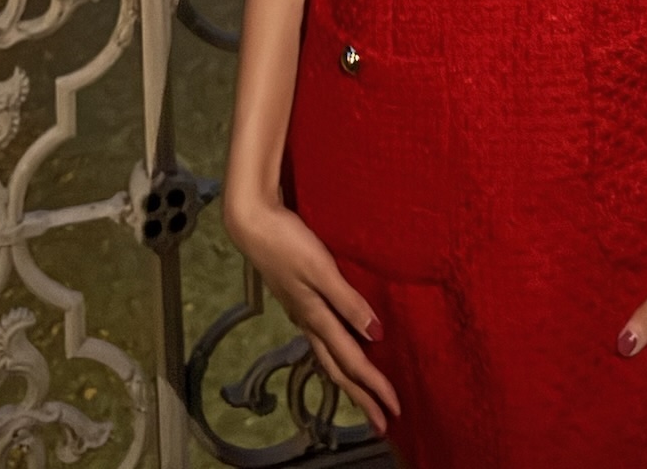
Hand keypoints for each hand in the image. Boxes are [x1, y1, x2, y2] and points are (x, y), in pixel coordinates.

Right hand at [224, 195, 401, 436]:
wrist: (251, 223)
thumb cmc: (287, 242)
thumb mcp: (320, 269)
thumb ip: (348, 301)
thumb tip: (376, 335)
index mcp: (315, 318)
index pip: (351, 361)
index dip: (373, 387)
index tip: (395, 410)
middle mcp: (308, 321)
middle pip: (338, 368)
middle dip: (360, 397)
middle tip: (381, 423)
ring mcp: (300, 311)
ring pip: (328, 355)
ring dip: (348, 378)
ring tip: (363, 394)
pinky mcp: (297, 298)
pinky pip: (321, 337)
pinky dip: (336, 352)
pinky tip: (340, 345)